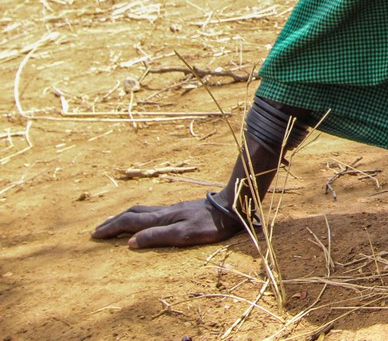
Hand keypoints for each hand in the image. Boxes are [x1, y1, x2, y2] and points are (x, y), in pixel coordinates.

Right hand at [92, 196, 242, 248]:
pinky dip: (139, 215)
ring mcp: (173, 208)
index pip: (129, 222)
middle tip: (97, 229)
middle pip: (132, 213)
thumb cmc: (210, 224)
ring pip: (142, 210)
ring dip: (125, 216)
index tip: (94, 235)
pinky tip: (144, 219)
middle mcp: (164, 211)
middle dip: (113, 221)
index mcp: (161, 218)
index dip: (111, 229)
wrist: (232, 206)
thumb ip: (157, 237)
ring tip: (115, 222)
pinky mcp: (182, 209)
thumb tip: (130, 242)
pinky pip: (152, 211)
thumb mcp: (184, 234)